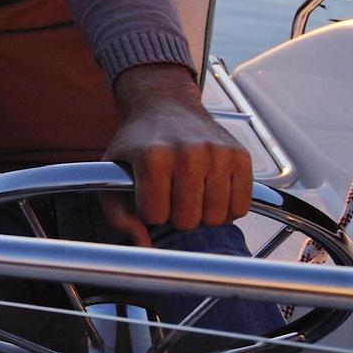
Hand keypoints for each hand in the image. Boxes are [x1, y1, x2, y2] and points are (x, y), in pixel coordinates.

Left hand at [105, 63, 252, 234]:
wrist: (165, 105)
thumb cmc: (138, 144)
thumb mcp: (111, 173)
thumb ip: (118, 215)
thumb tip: (143, 246)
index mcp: (152, 157)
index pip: (155, 216)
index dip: (149, 213)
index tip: (147, 197)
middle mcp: (188, 153)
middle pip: (188, 220)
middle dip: (176, 216)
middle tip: (170, 197)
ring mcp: (218, 154)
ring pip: (216, 217)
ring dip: (202, 215)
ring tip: (190, 196)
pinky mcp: (241, 156)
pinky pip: (240, 207)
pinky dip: (226, 209)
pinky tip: (210, 195)